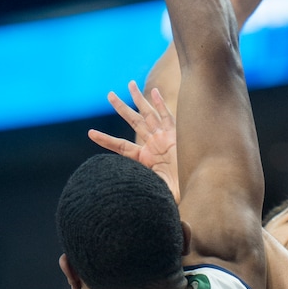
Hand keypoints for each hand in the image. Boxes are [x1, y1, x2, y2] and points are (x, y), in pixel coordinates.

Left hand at [89, 81, 179, 202]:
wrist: (197, 186)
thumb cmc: (177, 192)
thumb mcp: (157, 193)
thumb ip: (147, 193)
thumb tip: (131, 204)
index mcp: (144, 158)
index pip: (120, 146)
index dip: (105, 139)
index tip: (90, 133)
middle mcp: (152, 143)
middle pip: (133, 121)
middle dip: (121, 107)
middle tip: (109, 94)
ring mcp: (164, 137)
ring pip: (148, 114)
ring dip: (138, 99)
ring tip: (129, 84)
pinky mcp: (176, 134)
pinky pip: (167, 116)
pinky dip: (160, 104)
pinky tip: (153, 92)